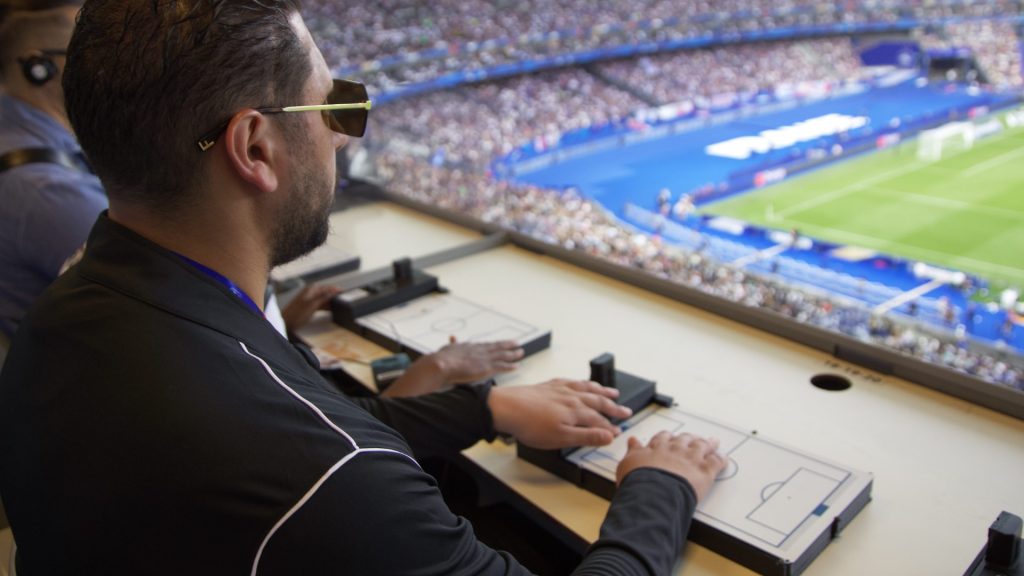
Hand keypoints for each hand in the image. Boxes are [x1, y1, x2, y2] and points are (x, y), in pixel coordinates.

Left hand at [281, 284, 341, 333]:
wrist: (286, 323)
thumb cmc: (297, 313)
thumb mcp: (312, 304)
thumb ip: (323, 297)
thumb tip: (334, 290)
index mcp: (311, 290)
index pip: (327, 287)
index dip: (335, 289)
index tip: (344, 292)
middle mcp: (311, 293)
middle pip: (326, 293)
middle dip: (334, 296)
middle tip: (344, 301)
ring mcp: (310, 300)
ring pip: (324, 299)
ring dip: (330, 303)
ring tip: (339, 306)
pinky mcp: (309, 306)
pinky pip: (321, 305)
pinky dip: (326, 307)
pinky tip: (331, 310)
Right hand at [432, 338, 523, 382]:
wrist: (442, 365)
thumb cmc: (441, 359)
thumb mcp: (447, 348)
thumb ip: (452, 343)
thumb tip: (452, 337)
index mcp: (470, 346)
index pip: (486, 345)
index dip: (495, 344)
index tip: (502, 342)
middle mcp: (479, 350)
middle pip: (497, 346)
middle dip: (508, 345)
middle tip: (517, 343)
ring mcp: (484, 358)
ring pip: (503, 355)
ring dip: (513, 354)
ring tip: (521, 352)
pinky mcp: (486, 368)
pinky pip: (502, 367)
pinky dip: (510, 366)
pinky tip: (517, 366)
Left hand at [488, 379, 631, 448]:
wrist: (506, 408)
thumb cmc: (530, 425)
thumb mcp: (561, 437)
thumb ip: (586, 436)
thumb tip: (609, 436)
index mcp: (576, 410)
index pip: (599, 420)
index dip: (609, 427)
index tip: (617, 433)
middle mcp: (571, 397)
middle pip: (597, 401)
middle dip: (613, 407)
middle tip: (625, 411)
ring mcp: (559, 389)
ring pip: (586, 388)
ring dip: (601, 391)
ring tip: (611, 392)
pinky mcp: (547, 385)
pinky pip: (570, 381)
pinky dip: (580, 383)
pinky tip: (579, 384)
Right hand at [616, 431, 725, 501]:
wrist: (653, 494)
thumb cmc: (638, 481)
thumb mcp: (628, 463)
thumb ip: (633, 451)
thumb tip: (632, 441)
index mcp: (657, 448)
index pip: (663, 438)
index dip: (667, 437)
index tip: (670, 437)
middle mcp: (675, 450)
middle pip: (685, 439)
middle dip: (690, 438)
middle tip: (693, 438)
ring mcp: (691, 460)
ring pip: (702, 446)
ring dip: (708, 444)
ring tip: (713, 442)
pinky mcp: (704, 472)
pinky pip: (715, 463)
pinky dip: (721, 460)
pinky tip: (724, 458)